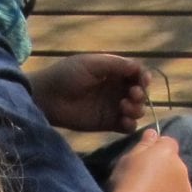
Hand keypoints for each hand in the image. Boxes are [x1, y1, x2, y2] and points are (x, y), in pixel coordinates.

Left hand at [31, 53, 149, 131]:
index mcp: (114, 72)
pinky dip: (131, 125)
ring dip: (137, 108)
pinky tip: (123, 120)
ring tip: (124, 106)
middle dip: (141, 94)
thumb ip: (116, 65)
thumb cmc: (67, 75)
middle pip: (140, 93)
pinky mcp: (107, 124)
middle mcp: (116, 89)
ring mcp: (113, 107)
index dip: (143, 78)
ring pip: (137, 110)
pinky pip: (127, 127)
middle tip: (132, 94)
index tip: (142, 80)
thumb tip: (138, 68)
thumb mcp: (91, 64)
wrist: (48, 97)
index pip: (137, 74)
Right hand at [108, 127, 191, 191]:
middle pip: (175, 165)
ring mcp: (187, 190)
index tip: (145, 160)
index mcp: (167, 152)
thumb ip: (144, 144)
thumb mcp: (128, 159)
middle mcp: (182, 168)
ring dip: (169, 189)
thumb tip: (153, 132)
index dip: (158, 149)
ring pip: (179, 185)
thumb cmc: (126, 183)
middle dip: (165, 171)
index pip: (168, 143)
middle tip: (146, 183)